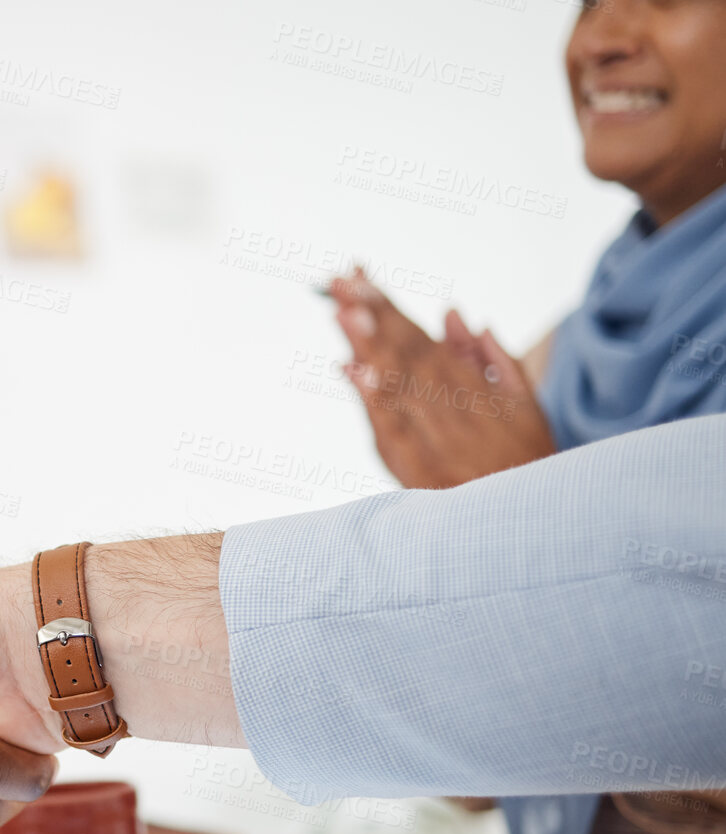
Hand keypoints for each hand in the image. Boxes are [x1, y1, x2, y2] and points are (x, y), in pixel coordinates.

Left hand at [329, 269, 555, 488]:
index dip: (389, 308)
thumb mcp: (524, 403)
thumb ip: (489, 357)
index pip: (421, 339)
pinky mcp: (414, 468)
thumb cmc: (526, 458)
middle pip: (403, 353)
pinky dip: (371, 398)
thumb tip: (453, 314)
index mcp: (475, 387)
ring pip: (394, 383)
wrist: (526, 522)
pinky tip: (351, 370)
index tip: (360, 278)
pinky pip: (388, 427)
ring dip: (367, 345)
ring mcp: (431, 437)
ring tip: (343, 310)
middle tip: (339, 281)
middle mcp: (452, 407)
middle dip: (371, 315)